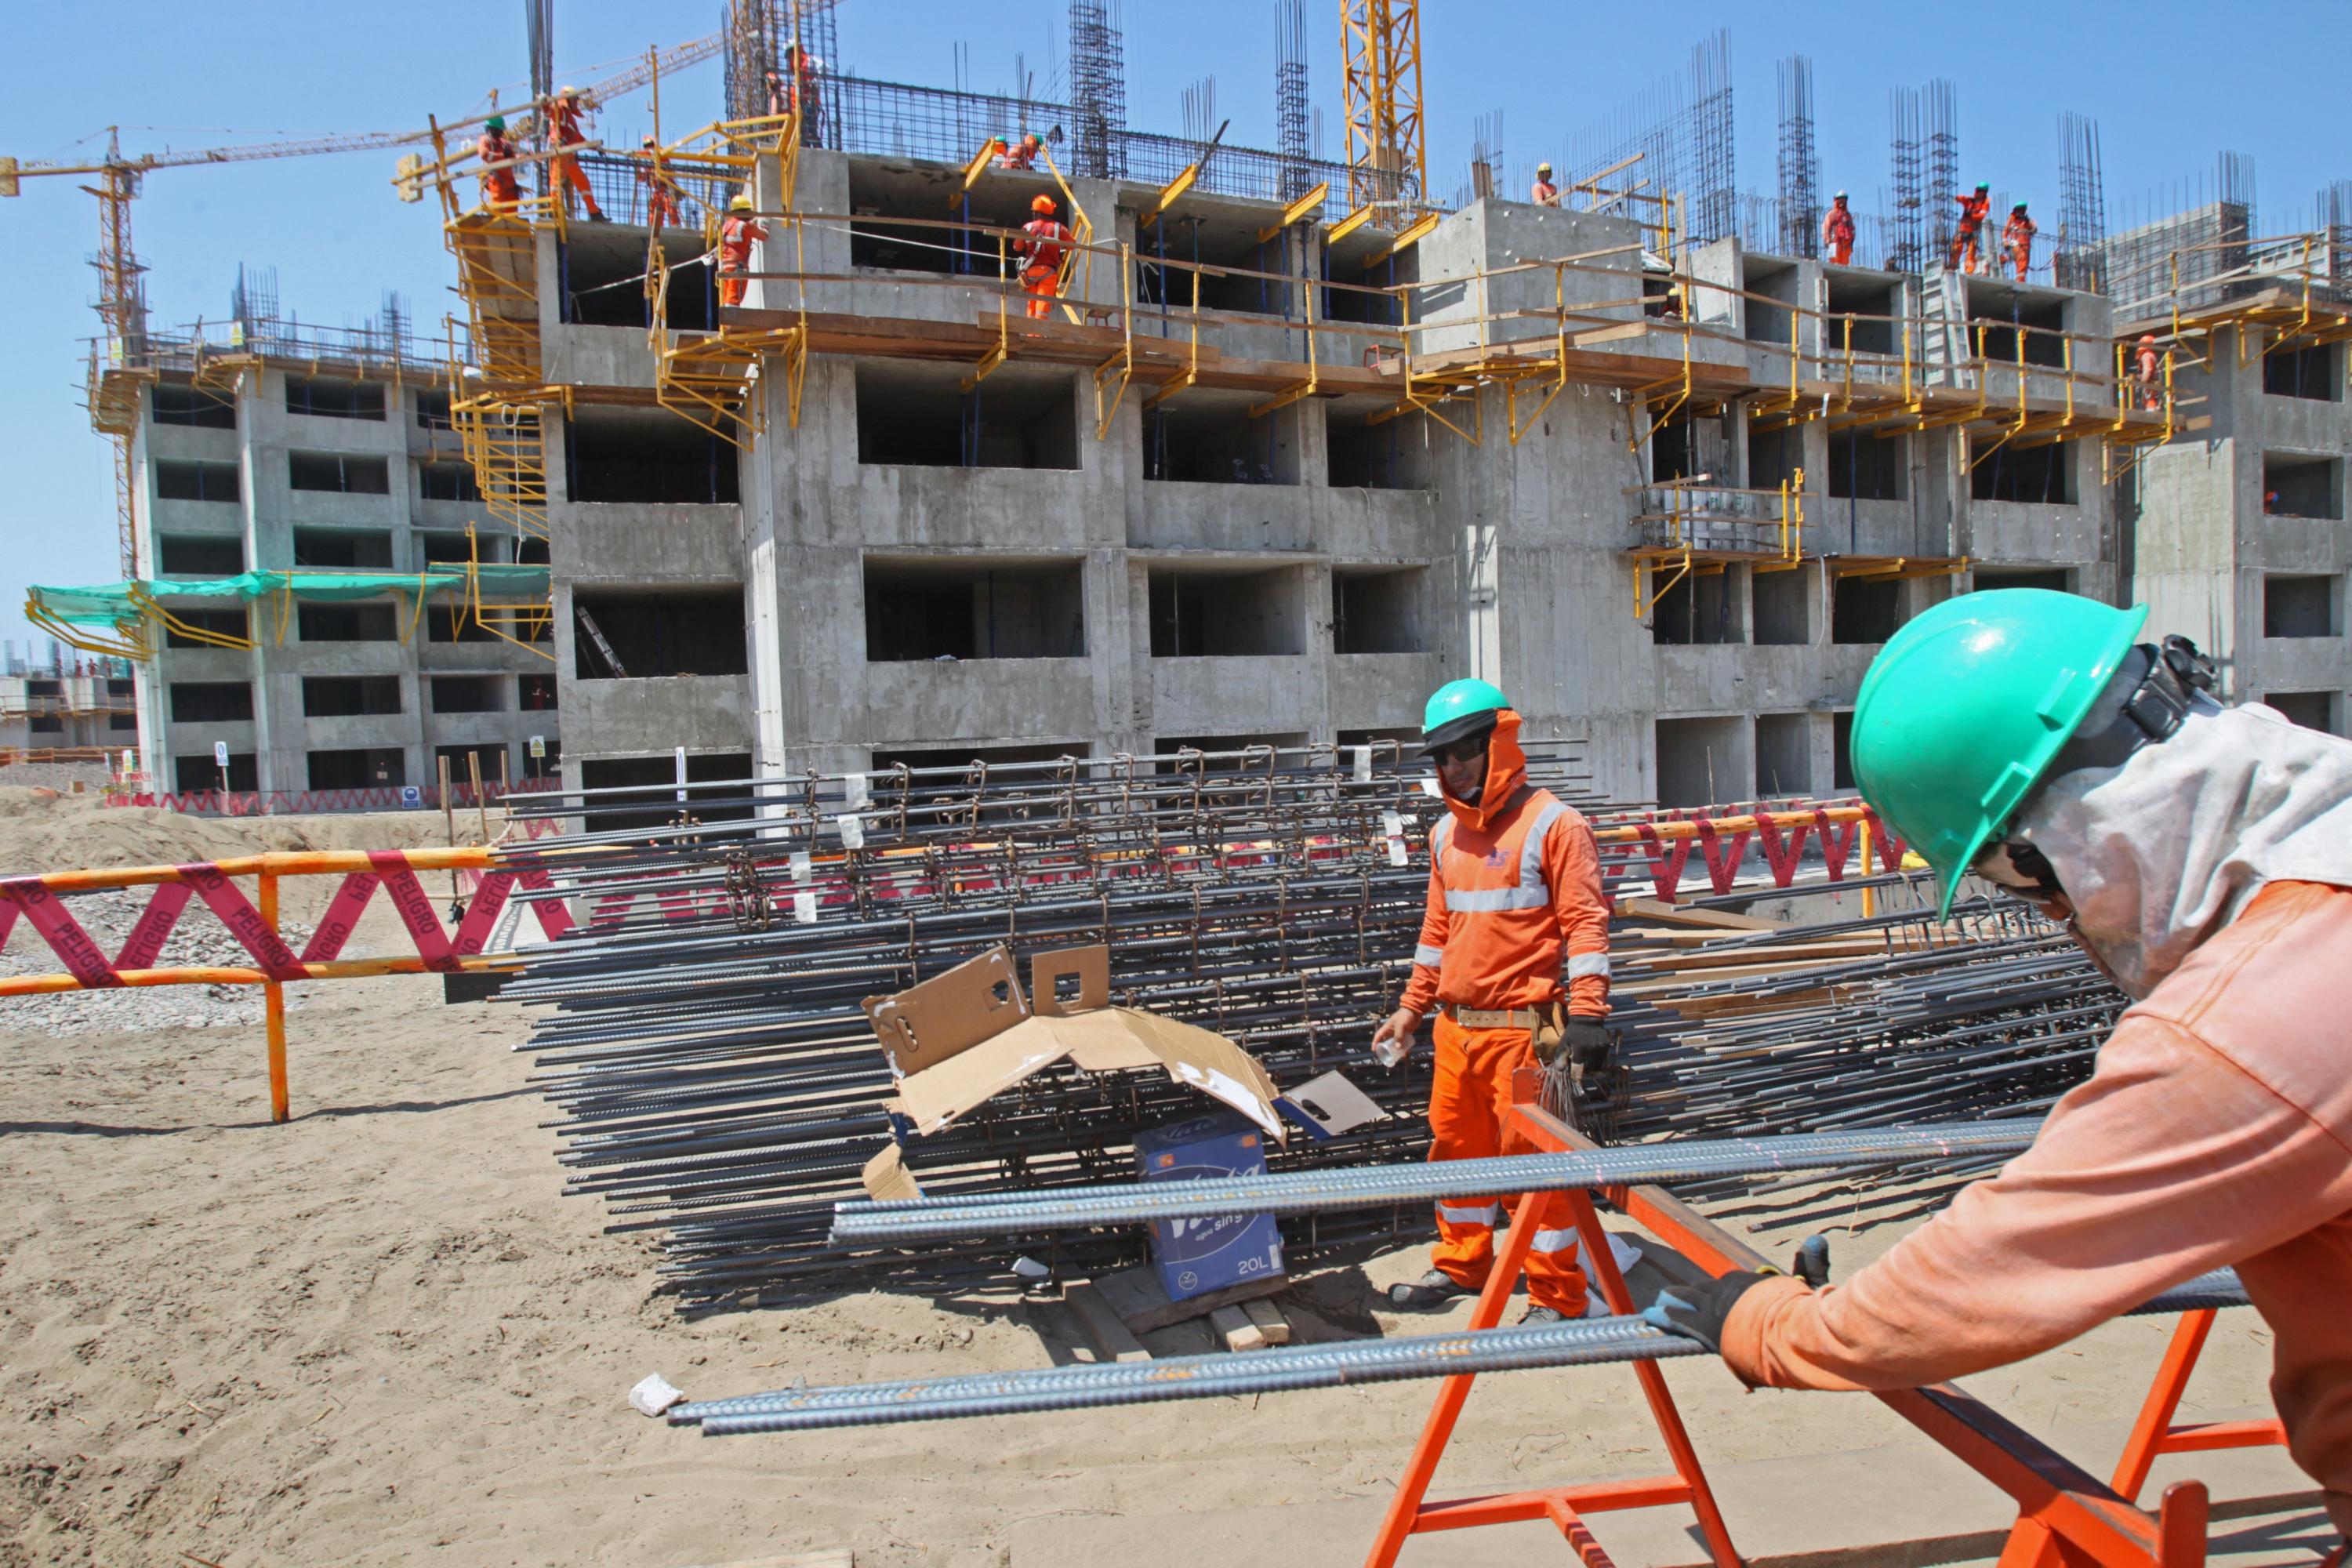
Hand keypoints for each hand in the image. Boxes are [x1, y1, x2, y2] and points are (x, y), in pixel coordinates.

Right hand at [1370, 1007, 1421, 1067]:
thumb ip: (1399, 1036)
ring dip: (1396, 1050)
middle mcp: (1392, 1031)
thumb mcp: (1400, 1025)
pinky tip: (1406, 1054)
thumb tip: (1398, 1048)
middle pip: (1387, 1042)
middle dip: (1387, 1050)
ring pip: (1395, 1044)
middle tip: (1388, 1057)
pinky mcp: (1406, 1034)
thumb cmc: (1405, 1016)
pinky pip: (1403, 1043)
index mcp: (1387, 1028)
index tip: (1374, 1050)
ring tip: (1398, 1058)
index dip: (1375, 1043)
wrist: (1415, 1011)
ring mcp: (1399, 1033)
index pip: (1378, 1036)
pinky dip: (1404, 1048)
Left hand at [1561, 1017, 1612, 1073]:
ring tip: (1587, 1063)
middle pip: (1589, 1069)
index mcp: (1579, 1048)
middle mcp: (1592, 1048)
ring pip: (1598, 1065)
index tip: (1574, 1077)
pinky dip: (1598, 1060)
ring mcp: (1601, 1047)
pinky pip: (1604, 1059)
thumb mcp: (1564, 1042)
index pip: (1578, 1069)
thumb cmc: (1573, 1032)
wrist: (1587, 1018)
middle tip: (1580, 1068)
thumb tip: (1561, 1070)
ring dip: (1592, 1067)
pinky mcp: (1607, 1045)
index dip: (1575, 1075)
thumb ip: (1561, 1057)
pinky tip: (1593, 1056)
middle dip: (1584, 1071)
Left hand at [1643, 1236, 1830, 1348]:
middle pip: (1707, 1289)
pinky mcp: (1705, 1325)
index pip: (1732, 1284)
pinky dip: (1666, 1316)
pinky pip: (1679, 1318)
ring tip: (1662, 1299)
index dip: (1725, 1290)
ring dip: (1676, 1299)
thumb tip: (1817, 1241)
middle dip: (1696, 1293)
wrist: (1787, 1332)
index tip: (1720, 1293)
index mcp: (1750, 1283)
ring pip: (1689, 1298)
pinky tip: (1652, 1315)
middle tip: (1679, 1293)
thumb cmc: (1802, 1313)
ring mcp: (1714, 1306)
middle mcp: (1729, 1289)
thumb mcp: (1813, 1286)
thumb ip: (1812, 1265)